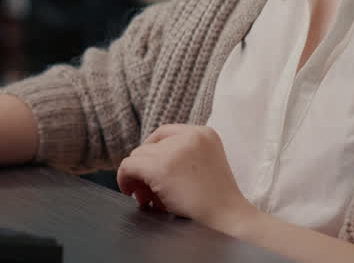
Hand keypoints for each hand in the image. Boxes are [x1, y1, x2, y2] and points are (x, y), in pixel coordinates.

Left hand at [116, 124, 256, 234]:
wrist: (228, 219)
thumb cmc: (217, 201)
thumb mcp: (205, 164)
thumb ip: (180, 155)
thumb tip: (143, 161)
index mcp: (204, 133)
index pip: (164, 134)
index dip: (152, 152)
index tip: (150, 171)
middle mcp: (189, 136)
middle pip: (149, 146)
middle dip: (146, 169)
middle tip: (149, 193)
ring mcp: (174, 151)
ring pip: (137, 156)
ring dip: (138, 178)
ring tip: (148, 198)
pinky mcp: (161, 167)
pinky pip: (128, 166)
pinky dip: (125, 179)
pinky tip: (131, 192)